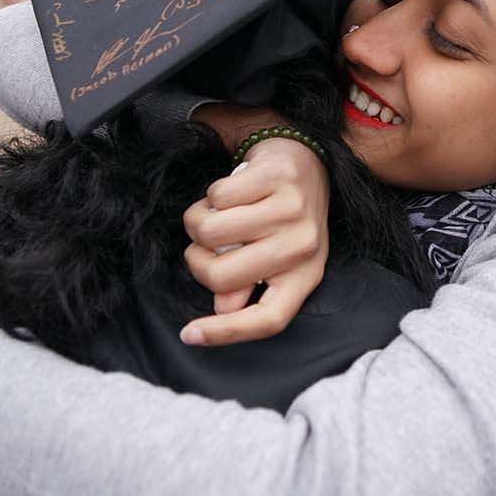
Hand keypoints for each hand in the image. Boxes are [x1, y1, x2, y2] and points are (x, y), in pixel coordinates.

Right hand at [179, 137, 329, 345]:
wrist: (306, 160)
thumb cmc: (284, 216)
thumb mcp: (275, 257)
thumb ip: (248, 284)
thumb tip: (224, 308)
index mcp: (306, 275)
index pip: (270, 318)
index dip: (227, 333)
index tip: (188, 335)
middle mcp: (304, 246)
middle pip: (222, 276)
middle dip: (196, 259)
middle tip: (202, 244)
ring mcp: (293, 210)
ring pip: (211, 231)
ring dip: (198, 221)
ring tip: (214, 213)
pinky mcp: (278, 176)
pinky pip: (217, 196)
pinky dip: (211, 194)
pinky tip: (230, 191)